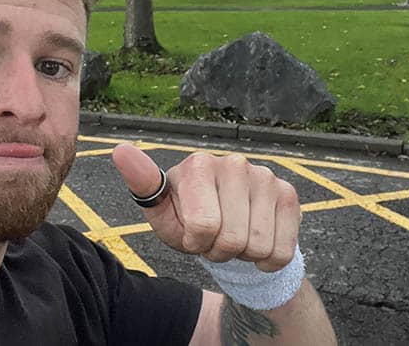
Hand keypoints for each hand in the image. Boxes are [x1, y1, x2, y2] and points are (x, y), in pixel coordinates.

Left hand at [112, 144, 300, 271]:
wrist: (225, 228)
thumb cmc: (186, 218)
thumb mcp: (160, 211)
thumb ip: (142, 183)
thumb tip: (120, 150)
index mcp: (198, 164)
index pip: (203, 227)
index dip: (195, 243)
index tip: (191, 233)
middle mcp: (234, 163)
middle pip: (232, 240)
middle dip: (219, 251)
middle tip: (214, 238)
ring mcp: (264, 176)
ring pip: (258, 247)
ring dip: (243, 256)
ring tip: (232, 237)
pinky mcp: (288, 193)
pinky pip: (282, 250)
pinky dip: (268, 259)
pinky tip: (257, 241)